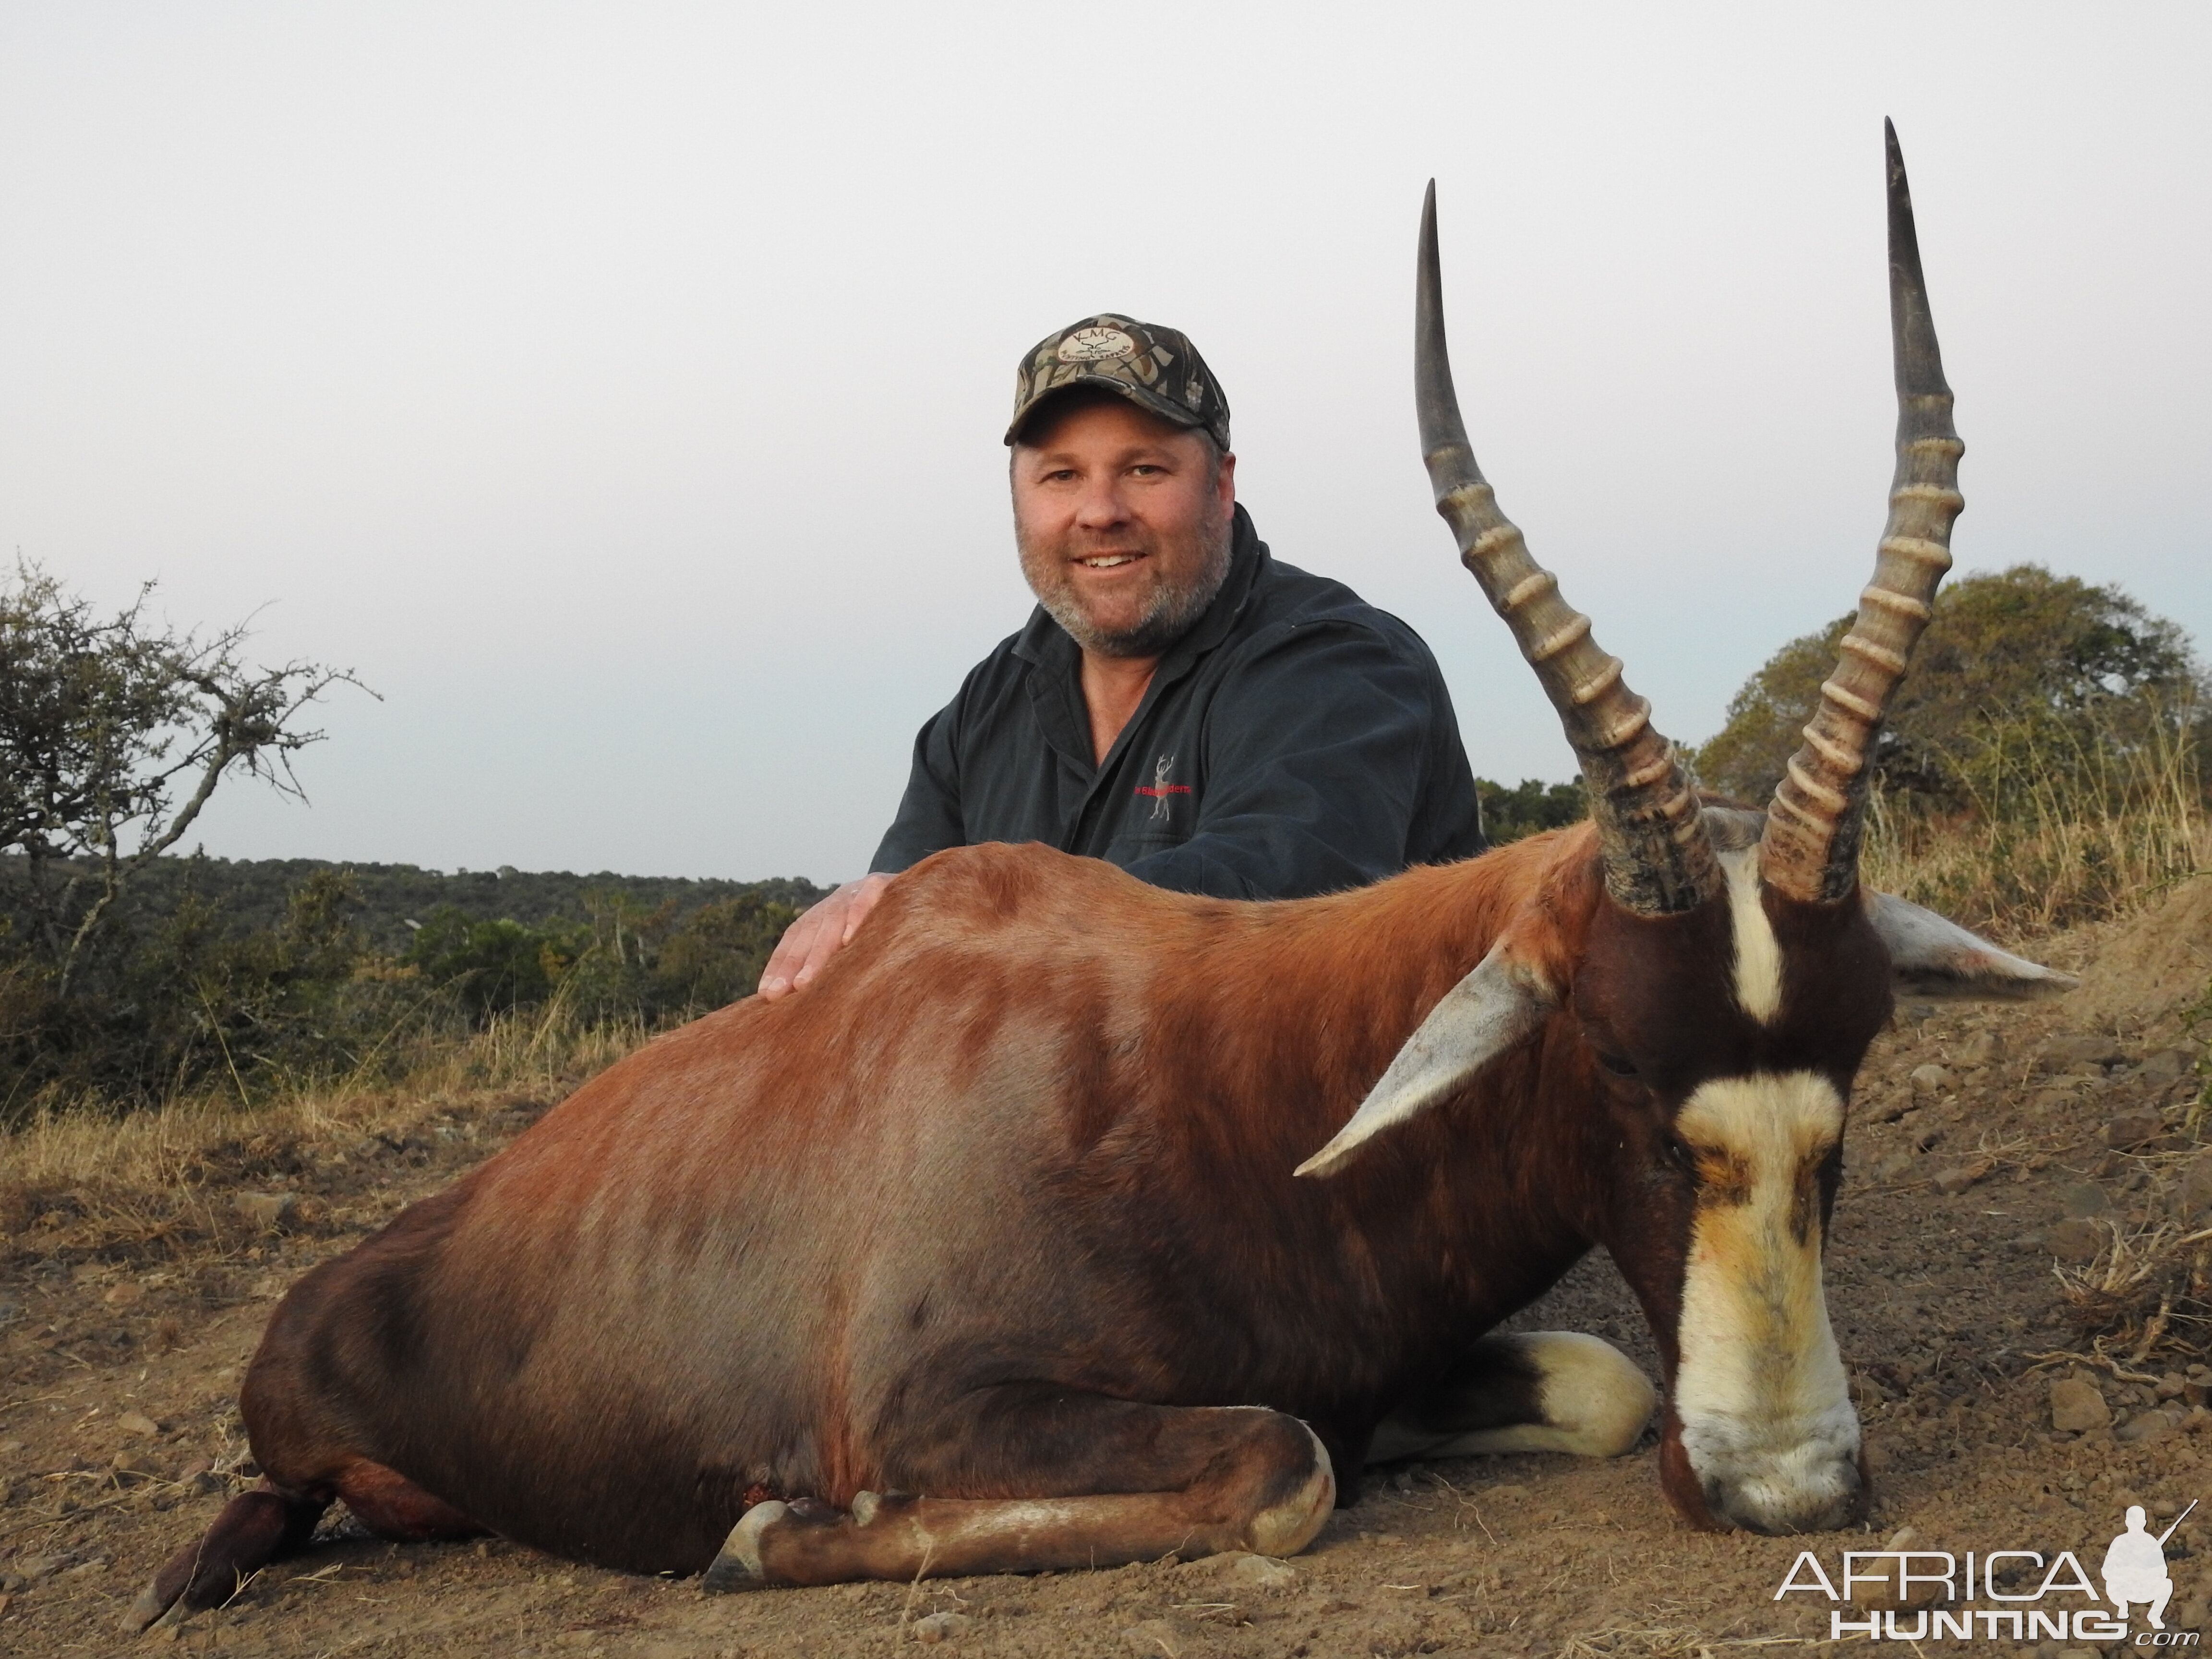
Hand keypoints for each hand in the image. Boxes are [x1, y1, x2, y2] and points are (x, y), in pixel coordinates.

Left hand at [757, 873, 893, 1000]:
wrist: (912, 885)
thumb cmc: (879, 924)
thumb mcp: (851, 939)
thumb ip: (830, 960)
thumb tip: (803, 998)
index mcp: (821, 915)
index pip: (794, 940)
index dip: (779, 966)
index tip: (766, 994)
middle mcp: (833, 903)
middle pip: (808, 935)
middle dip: (792, 966)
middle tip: (779, 995)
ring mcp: (856, 892)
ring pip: (832, 922)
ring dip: (818, 953)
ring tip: (805, 982)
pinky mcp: (882, 884)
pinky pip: (868, 898)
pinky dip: (857, 916)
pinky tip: (849, 940)